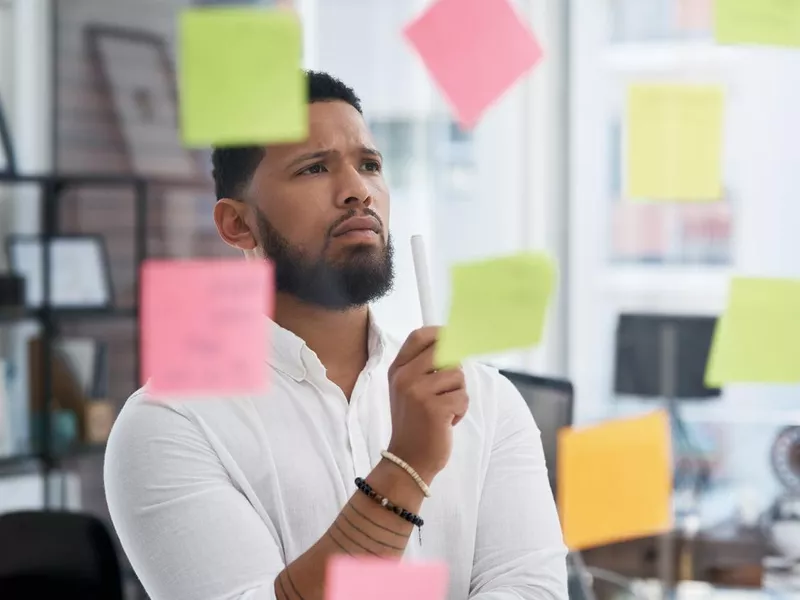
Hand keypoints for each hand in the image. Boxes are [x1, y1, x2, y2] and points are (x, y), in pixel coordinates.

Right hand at [386, 327, 468, 484]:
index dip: (440, 333)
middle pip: (444, 352)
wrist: (407, 460)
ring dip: (458, 395)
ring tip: (444, 410)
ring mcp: (418, 392)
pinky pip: (462, 397)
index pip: (419, 336)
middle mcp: (404, 377)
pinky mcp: (434, 408)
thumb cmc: (415, 423)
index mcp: (397, 369)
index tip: (454, 338)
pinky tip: (447, 422)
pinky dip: (460, 411)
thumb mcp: (410, 390)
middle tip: (450, 388)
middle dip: (454, 370)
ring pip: (457, 376)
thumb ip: (425, 367)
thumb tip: (456, 342)